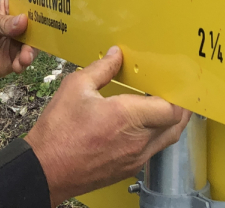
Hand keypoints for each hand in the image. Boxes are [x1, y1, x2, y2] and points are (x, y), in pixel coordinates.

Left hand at [0, 0, 37, 100]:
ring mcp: (19, 40)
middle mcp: (18, 22)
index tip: (48, 8)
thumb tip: (23, 20)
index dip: (39, 3)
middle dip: (41, 30)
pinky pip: (26, 59)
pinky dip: (24, 62)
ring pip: (35, 42)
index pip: (28, 0)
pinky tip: (17, 65)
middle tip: (39, 37)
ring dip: (32, 50)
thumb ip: (2, 22)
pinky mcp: (17, 57)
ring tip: (24, 57)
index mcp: (10, 6)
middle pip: (37, 22)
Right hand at [25, 47, 190, 204]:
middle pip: (175, 126)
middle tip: (178, 94)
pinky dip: (156, 137)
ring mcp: (133, 159)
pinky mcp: (126, 170)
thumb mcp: (76, 87)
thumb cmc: (58, 132)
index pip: (170, 108)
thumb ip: (102, 69)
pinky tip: (144, 126)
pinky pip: (151, 151)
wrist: (44, 170)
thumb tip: (116, 55)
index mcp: (127, 117)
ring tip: (164, 107)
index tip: (177, 83)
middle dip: (180, 109)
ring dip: (170, 124)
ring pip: (165, 140)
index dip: (178, 95)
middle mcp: (136, 141)